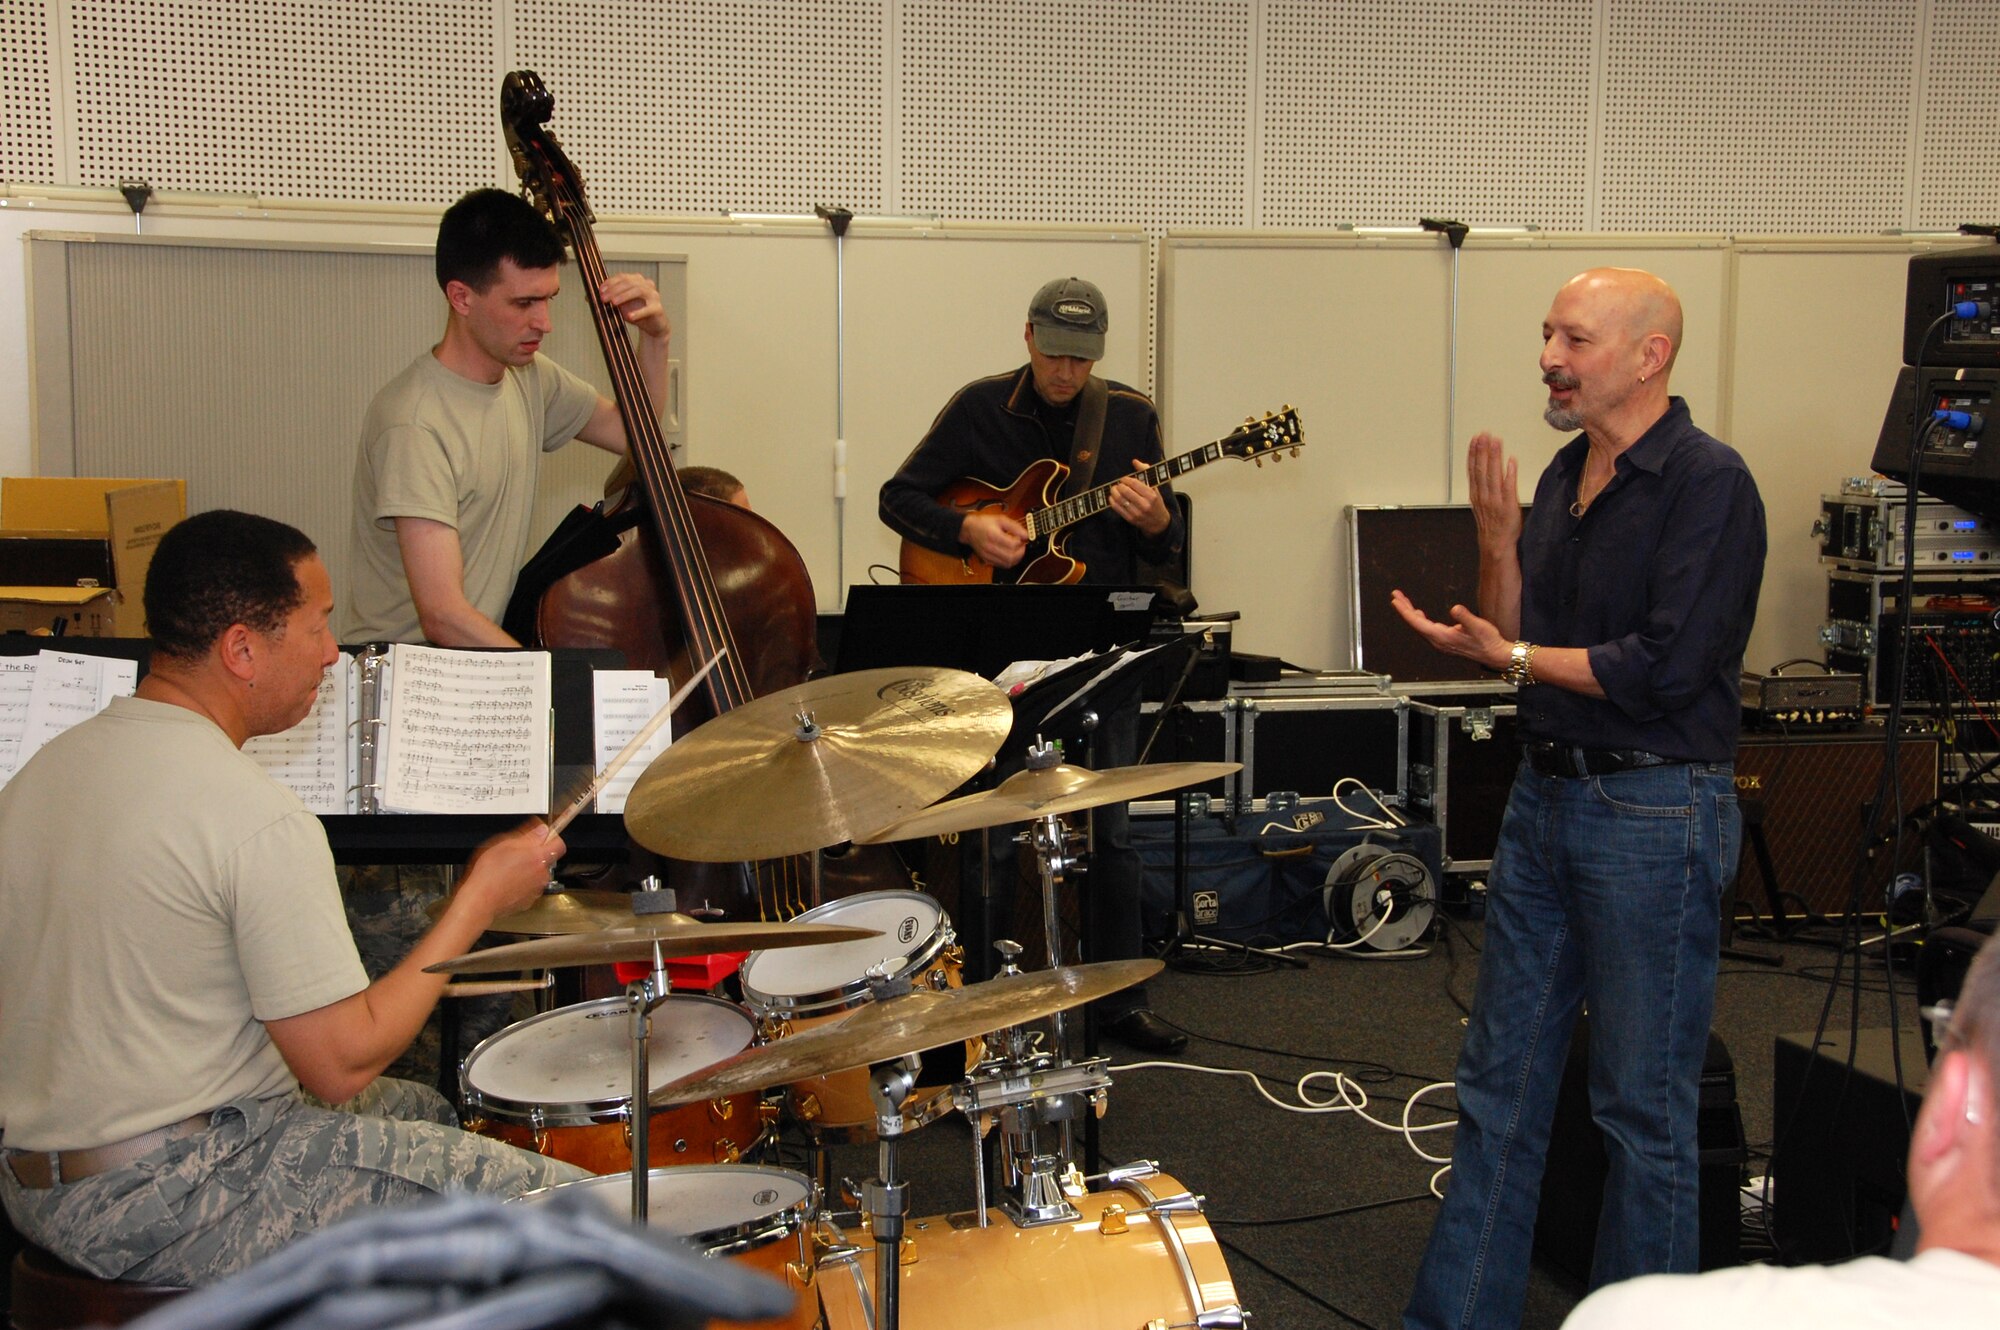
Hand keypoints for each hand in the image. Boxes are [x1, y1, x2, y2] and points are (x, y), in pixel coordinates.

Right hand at [458, 820, 564, 918]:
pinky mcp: (529, 900)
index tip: (544, 836)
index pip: (559, 844)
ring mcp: (536, 889)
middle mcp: (542, 875)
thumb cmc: (489, 874)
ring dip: (527, 869)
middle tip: (517, 853)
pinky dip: (522, 883)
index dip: (552, 838)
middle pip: (546, 859)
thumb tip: (542, 830)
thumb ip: (528, 835)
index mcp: (539, 858)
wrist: (480, 899)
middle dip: (535, 854)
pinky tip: (507, 881)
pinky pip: (530, 887)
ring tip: (508, 868)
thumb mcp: (505, 844)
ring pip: (537, 873)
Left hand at [599, 272, 669, 339]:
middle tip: (604, 298)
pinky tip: (629, 317)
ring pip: (639, 291)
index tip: (600, 290)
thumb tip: (588, 297)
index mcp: (637, 281)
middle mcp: (646, 285)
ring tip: (614, 303)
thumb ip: (607, 299)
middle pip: (629, 282)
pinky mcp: (658, 309)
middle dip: (614, 289)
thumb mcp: (619, 305)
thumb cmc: (636, 312)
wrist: (653, 327)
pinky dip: (638, 312)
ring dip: (624, 296)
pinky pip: (648, 309)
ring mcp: (654, 296)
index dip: (610, 282)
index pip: (622, 277)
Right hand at [960, 511, 1028, 567]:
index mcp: (993, 535)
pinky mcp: (987, 560)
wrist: (969, 529)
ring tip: (1017, 550)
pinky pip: (1002, 565)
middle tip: (1022, 545)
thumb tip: (1026, 535)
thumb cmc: (984, 523)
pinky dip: (1009, 561)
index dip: (1020, 542)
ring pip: (1008, 563)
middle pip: (1011, 557)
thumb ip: (1015, 527)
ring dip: (1016, 558)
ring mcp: (988, 555)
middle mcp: (990, 547)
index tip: (1021, 538)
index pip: (1012, 545)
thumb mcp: (1001, 519)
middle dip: (1021, 552)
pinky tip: (1010, 554)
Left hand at [1109, 462, 1169, 535]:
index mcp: (1151, 495)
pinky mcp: (1130, 519)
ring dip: (1114, 493)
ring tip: (1113, 489)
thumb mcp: (1154, 486)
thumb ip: (1145, 472)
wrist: (1158, 522)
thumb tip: (1135, 461)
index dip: (1126, 479)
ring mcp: (1137, 513)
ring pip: (1120, 500)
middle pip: (1125, 492)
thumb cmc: (1155, 502)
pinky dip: (1112, 501)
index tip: (1123, 479)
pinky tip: (1112, 497)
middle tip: (1118, 484)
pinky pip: (1118, 509)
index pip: (1134, 484)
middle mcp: (1144, 505)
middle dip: (1119, 486)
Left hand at [1388, 590, 1511, 669]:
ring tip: (1404, 601)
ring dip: (1411, 613)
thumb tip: (1455, 608)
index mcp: (1442, 637)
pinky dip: (1419, 619)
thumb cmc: (1487, 641)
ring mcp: (1440, 642)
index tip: (1396, 601)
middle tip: (1396, 596)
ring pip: (1420, 626)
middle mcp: (1438, 641)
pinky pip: (1426, 629)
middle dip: (1405, 609)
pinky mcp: (1444, 641)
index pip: (1418, 623)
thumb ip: (1465, 617)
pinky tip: (1419, 613)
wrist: (1494, 654)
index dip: (1405, 611)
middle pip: (1415, 624)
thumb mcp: (1477, 626)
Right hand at [1467, 432, 1521, 551]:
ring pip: (1492, 475)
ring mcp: (1495, 501)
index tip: (1476, 439)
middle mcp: (1483, 496)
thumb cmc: (1493, 526)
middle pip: (1481, 469)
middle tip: (1485, 434)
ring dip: (1494, 457)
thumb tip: (1487, 471)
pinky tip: (1511, 461)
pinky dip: (1509, 474)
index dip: (1473, 453)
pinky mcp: (1508, 507)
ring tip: (1496, 441)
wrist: (1496, 546)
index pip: (1473, 469)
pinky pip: (1508, 487)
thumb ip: (1484, 488)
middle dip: (1482, 450)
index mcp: (1476, 495)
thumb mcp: (1483, 505)